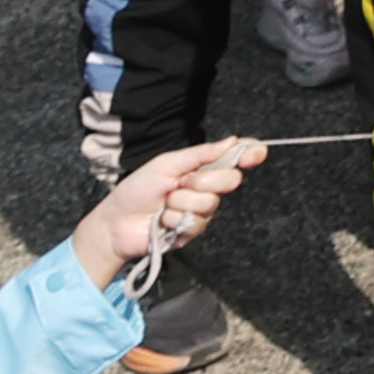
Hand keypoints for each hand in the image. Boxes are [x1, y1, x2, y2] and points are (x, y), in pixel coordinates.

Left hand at [79, 136, 261, 287]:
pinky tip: (162, 221)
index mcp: (200, 168)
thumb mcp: (166, 164)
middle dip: (204, 180)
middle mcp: (205, 189)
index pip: (234, 159)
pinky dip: (174, 220)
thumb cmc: (136, 190)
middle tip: (179, 183)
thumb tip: (232, 140)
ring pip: (210, 203)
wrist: (115, 223)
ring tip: (164, 205)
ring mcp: (200, 212)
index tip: (257, 153)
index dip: (249, 154)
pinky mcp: (193, 232)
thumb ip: (200, 153)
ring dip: (181, 202)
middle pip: (230, 180)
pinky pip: (196, 222)